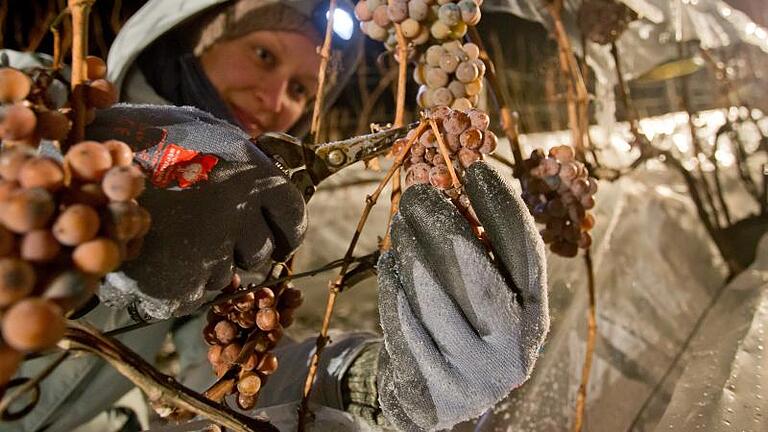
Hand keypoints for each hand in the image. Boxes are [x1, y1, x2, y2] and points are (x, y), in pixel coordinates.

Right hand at [85, 105, 306, 318]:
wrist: (82, 161)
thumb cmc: (138, 136)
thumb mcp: (199, 126)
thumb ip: (236, 150)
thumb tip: (259, 169)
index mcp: (253, 172)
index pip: (292, 218)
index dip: (282, 230)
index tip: (273, 236)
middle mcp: (240, 212)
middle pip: (260, 252)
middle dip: (240, 248)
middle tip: (208, 234)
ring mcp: (210, 250)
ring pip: (226, 276)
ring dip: (207, 266)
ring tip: (172, 242)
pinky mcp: (179, 281)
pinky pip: (194, 296)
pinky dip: (178, 286)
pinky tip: (157, 261)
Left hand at [376, 162, 548, 430]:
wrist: (437, 400)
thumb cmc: (463, 330)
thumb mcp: (485, 297)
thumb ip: (481, 253)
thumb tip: (454, 189)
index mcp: (535, 317)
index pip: (524, 254)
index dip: (500, 207)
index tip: (474, 169)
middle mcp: (513, 349)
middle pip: (474, 274)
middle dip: (441, 225)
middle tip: (416, 192)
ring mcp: (472, 373)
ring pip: (432, 297)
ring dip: (410, 251)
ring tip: (399, 225)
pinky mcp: (432, 388)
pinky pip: (404, 323)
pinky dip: (393, 287)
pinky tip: (388, 263)